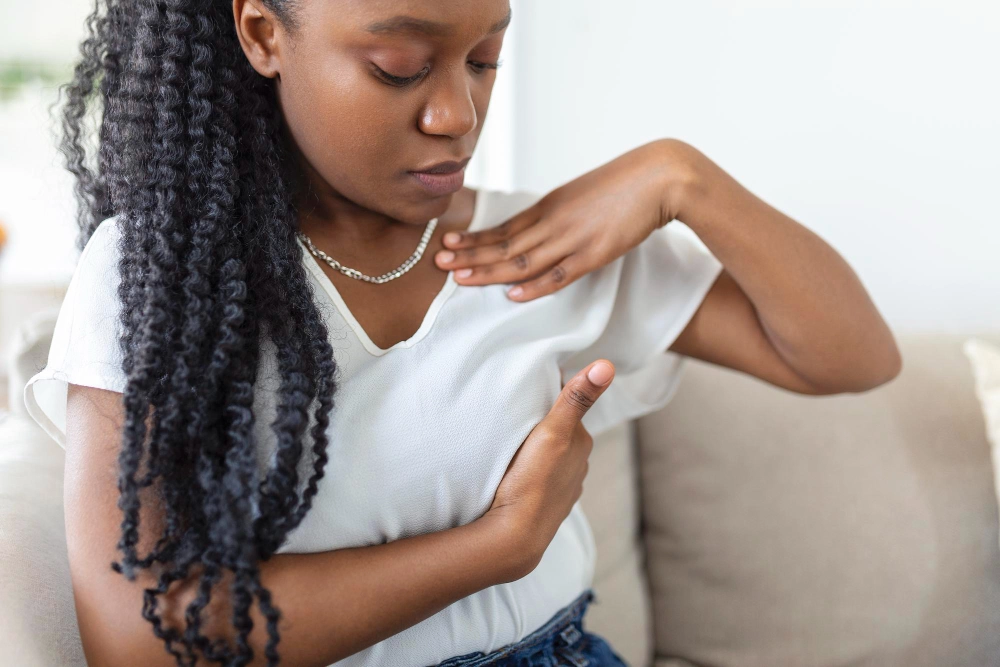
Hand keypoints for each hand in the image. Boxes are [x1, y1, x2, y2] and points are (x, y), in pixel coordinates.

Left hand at [435, 138, 696, 301]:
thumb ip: (562, 215)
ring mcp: (573, 237)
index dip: (475, 239)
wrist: (660, 176)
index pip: (505, 227)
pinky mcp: (595, 252)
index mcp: (550, 206)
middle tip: (438, 263)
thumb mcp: (583, 197)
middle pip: (504, 243)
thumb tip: (544, 229)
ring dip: (489, 270)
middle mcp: (554, 221)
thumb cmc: (625, 186)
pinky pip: (560, 273)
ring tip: (460, 278)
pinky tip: (513, 294)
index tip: (448, 245)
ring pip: (523, 259)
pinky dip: (535, 285)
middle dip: (470, 254)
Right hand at [483, 359, 615, 577]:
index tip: (529, 384)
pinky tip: (518, 471)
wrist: (515, 535)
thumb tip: (607, 365)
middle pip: (561, 431)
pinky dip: (533, 469)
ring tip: (514, 440)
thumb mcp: (553, 432)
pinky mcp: (548, 504)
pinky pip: (542, 477)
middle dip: (545, 420)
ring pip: (552, 455)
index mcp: (582, 442)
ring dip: (538, 446)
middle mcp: (580, 464)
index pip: (569, 406)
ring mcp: (565, 487)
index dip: (550, 393)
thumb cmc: (533, 480)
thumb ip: (577, 398)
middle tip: (517, 409)